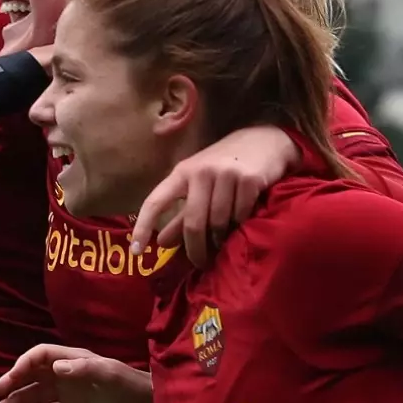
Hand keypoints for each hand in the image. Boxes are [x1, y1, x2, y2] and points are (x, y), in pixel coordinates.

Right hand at [0, 345, 155, 402]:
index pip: (40, 356)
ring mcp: (69, 394)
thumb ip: (82, 369)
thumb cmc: (128, 384)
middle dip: (14, 381)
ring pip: (38, 395)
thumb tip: (54, 367)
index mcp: (73, 359)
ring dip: (20, 399)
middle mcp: (67, 374)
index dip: (24, 364)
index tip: (11, 378)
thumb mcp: (107, 374)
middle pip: (34, 375)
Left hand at [129, 125, 296, 265]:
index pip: (155, 201)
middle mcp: (201, 172)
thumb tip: (161, 243)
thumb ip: (182, 215)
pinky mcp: (249, 179)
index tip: (136, 251)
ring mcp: (226, 174)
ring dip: (221, 239)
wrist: (265, 140)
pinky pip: (240, 217)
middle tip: (200, 263)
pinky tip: (243, 221)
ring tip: (224, 242)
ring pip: (218, 223)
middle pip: (193, 223)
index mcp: (182, 172)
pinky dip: (240, 225)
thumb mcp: (200, 185)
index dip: (143, 227)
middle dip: (196, 249)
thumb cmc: (226, 166)